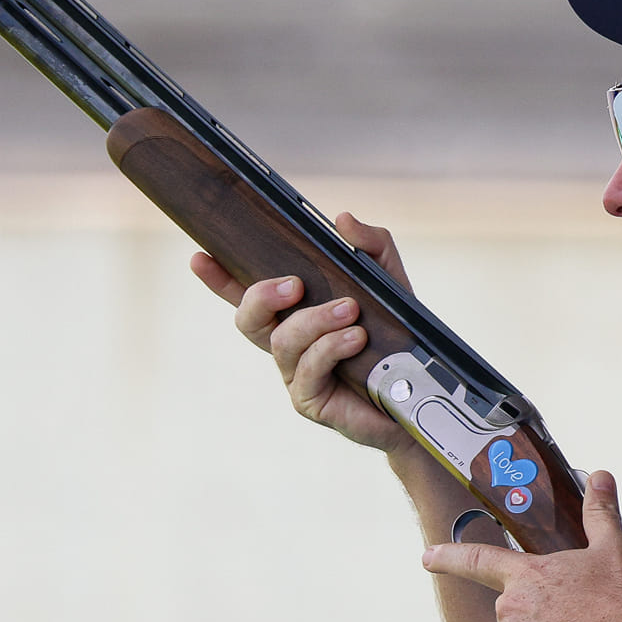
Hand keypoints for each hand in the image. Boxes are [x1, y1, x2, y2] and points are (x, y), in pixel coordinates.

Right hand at [189, 212, 413, 453]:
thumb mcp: (389, 281)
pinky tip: (356, 339)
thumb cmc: (396, 336)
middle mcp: (287, 343)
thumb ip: (370, 245)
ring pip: (281, 341)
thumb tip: (342, 220)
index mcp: (294, 313)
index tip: (199, 257)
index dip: (219, 278)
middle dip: (262, 295)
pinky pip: (308, 369)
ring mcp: (295, 374)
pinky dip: (331, 348)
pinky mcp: (310, 400)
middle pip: (247, 318)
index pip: (246, 293)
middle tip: (295, 284)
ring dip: (314, 320)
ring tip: (350, 311)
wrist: (421, 392)